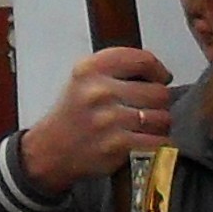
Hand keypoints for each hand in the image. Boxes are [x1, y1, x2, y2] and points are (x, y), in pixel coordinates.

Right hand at [19, 47, 176, 194]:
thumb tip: (161, 75)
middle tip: (145, 108)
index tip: (160, 78)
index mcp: (90, 69)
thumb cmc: (74, 114)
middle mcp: (99, 92)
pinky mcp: (118, 146)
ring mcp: (109, 120)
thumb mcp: (84, 78)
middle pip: (159, 92)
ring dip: (158, 125)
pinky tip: (142, 142)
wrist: (50, 151)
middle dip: (158, 102)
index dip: (158, 70)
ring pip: (162, 118)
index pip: (143, 59)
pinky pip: (159, 141)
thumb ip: (118, 68)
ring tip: (141, 127)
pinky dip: (156, 144)